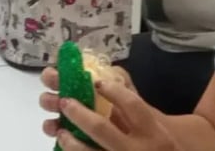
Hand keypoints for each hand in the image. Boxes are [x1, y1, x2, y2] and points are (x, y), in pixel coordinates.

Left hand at [40, 68, 179, 150]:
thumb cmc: (155, 140)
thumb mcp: (153, 122)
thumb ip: (131, 101)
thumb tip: (105, 72)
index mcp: (152, 130)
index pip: (131, 105)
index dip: (112, 91)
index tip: (95, 82)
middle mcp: (138, 149)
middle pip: (102, 128)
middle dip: (79, 114)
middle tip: (64, 101)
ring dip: (70, 140)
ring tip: (59, 130)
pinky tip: (63, 148)